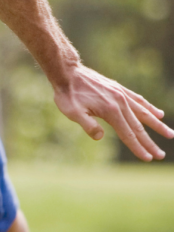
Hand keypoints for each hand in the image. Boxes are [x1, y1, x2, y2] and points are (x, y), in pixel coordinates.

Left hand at [53, 63, 171, 160]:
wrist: (68, 73)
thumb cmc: (68, 95)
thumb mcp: (72, 112)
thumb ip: (88, 125)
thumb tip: (100, 136)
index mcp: (110, 111)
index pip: (128, 134)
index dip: (137, 148)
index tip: (148, 158)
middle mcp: (120, 102)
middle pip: (139, 127)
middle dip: (150, 143)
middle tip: (161, 156)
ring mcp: (122, 95)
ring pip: (144, 113)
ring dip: (157, 125)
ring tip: (170, 134)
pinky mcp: (120, 89)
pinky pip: (139, 100)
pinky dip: (150, 108)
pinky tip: (158, 114)